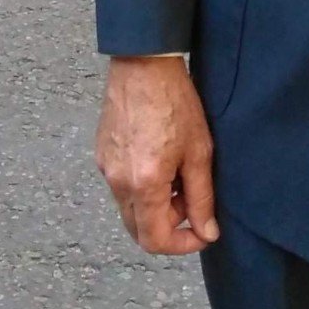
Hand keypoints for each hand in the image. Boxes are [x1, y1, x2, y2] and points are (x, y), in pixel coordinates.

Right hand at [95, 56, 218, 255]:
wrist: (143, 64)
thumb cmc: (175, 102)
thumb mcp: (198, 152)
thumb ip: (202, 198)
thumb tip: (207, 232)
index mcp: (143, 184)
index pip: (154, 241)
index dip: (182, 244)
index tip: (202, 231)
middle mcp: (117, 182)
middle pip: (138, 230)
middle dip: (167, 226)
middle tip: (191, 201)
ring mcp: (105, 168)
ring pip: (129, 208)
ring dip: (155, 206)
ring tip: (177, 175)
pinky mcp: (101, 154)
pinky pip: (120, 186)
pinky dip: (141, 188)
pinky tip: (160, 160)